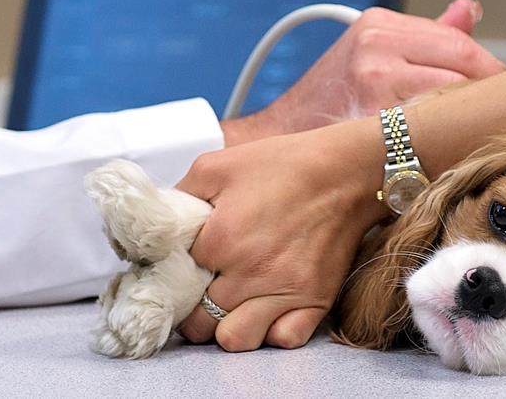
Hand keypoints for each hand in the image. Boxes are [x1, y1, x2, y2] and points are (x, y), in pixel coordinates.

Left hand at [172, 118, 383, 350]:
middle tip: (202, 291)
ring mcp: (283, 291)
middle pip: (198, 322)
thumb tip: (158, 225)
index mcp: (220, 239)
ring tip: (232, 305)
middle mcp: (249, 272)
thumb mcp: (218, 165)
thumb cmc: (283, 165)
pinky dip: (271, 332)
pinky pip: (281, 340)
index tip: (182, 269)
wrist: (347, 171)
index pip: (174, 281)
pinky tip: (267, 309)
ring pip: (235, 341)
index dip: (173, 276)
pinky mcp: (314, 301)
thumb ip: (180, 196)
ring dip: (227, 328)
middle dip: (193, 310)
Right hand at [219, 0, 501, 145]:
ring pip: (452, 99)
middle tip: (493, 118)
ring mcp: (374, 82)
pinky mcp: (372, 119)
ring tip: (470, 134)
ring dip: (467, 119)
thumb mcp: (372, 50)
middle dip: (483, 96)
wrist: (277, 138)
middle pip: (463, 68)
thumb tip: (470, 9)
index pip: (460, 43)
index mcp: (379, 24)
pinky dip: (444, 142)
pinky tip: (445, 152)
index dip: (489, 71)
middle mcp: (376, 46)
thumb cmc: (328, 99)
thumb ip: (428, 34)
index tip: (503, 92)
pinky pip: (431, 130)